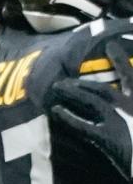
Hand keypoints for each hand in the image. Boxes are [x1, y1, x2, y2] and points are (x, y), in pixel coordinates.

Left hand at [49, 36, 132, 179]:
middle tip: (66, 76)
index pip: (130, 74)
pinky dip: (69, 117)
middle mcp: (130, 106)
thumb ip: (129, 109)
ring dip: (74, 91)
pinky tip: (57, 111)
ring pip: (92, 100)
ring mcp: (118, 121)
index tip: (110, 45)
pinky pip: (84, 124)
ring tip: (58, 87)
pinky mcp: (108, 138)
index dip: (120, 59)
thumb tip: (122, 103)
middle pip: (104, 87)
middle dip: (84, 80)